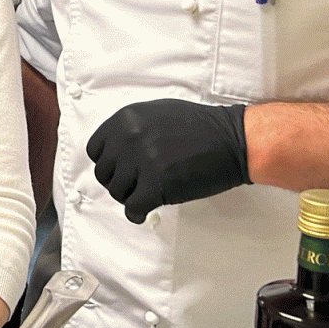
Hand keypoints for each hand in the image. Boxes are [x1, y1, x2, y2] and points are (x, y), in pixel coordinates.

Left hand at [87, 99, 249, 223]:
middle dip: (119, 182)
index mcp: (126, 119)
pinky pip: (132, 208)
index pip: (95, 149)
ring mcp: (141, 161)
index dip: (107, 163)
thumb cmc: (201, 127)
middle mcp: (128, 138)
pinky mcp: (155, 185)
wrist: (233, 139)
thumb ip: (132, 129)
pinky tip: (145, 213)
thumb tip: (115, 151)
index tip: (119, 170)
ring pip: (117, 192)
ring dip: (129, 198)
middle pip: (104, 173)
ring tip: (145, 196)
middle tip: (136, 187)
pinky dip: (136, 214)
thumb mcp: (157, 114)